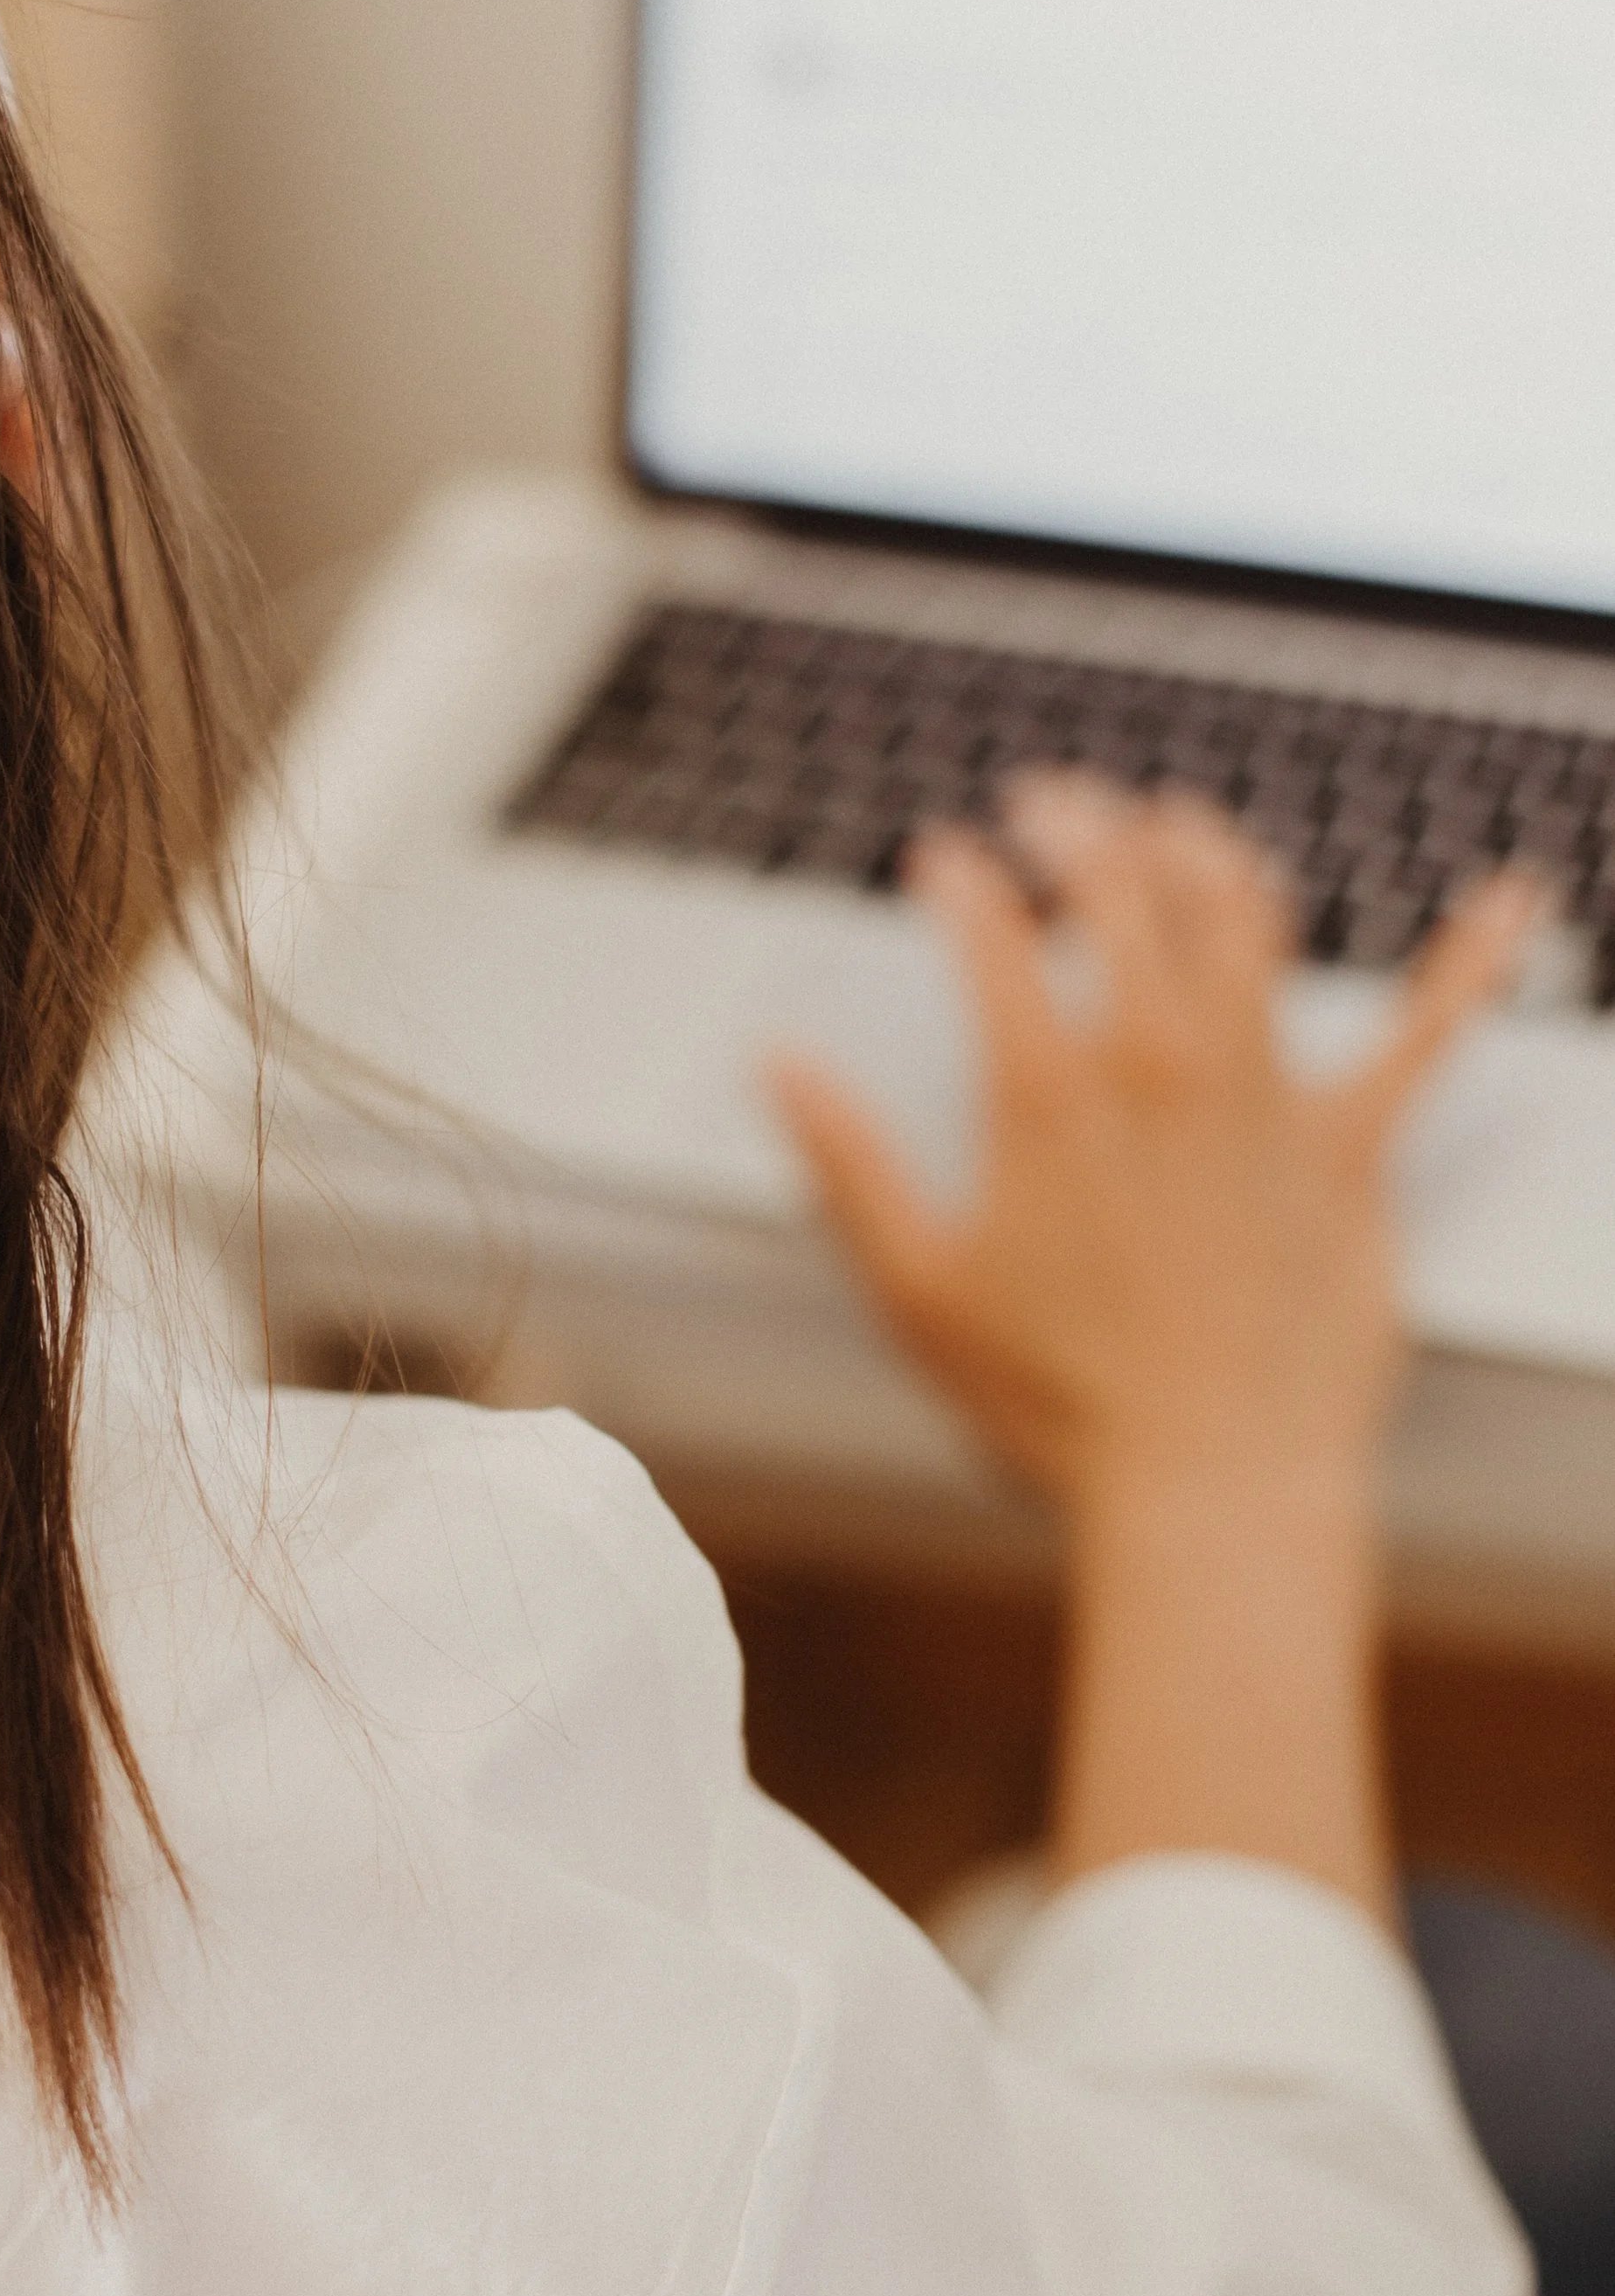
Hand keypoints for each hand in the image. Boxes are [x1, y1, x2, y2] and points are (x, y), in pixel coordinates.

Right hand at [772, 776, 1538, 1542]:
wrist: (1211, 1491)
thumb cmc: (1058, 1406)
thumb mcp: (915, 1289)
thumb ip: (844, 1164)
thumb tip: (779, 1066)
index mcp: (1046, 1097)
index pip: (992, 934)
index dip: (960, 877)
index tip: (941, 857)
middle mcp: (1159, 1068)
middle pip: (1122, 889)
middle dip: (1077, 822)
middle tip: (1050, 804)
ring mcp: (1262, 1098)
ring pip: (1245, 918)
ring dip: (1207, 850)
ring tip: (1179, 824)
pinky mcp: (1349, 1151)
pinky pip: (1424, 1038)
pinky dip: (1470, 959)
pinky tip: (1515, 899)